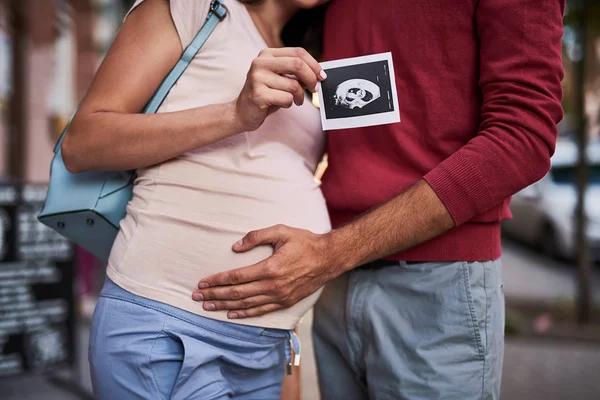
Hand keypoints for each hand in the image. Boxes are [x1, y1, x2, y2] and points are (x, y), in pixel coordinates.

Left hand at [192, 225, 344, 318]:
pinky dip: (245, 314)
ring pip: (246, 305)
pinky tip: (232, 314)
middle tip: (196, 296)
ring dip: (225, 307)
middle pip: (236, 294)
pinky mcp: (285, 302)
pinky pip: (261, 311)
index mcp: (269, 268)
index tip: (202, 282)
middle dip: (214, 295)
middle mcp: (272, 286)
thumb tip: (235, 247)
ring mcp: (279, 297)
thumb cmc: (304, 242)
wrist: (329, 258)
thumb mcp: (281, 231)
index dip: (216, 280)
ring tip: (208, 307)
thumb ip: (256, 236)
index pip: (235, 277)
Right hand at [233, 48, 326, 131]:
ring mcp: (257, 78)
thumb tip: (318, 74)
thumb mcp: (280, 78)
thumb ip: (295, 72)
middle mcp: (260, 62)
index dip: (314, 64)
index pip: (298, 52)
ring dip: (299, 96)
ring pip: (293, 85)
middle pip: (297, 64)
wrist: (242, 112)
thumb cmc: (266, 94)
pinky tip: (282, 104)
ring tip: (295, 101)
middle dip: (311, 78)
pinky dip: (289, 104)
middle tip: (315, 89)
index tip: (322, 76)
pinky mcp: (258, 94)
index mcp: (267, 54)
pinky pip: (286, 98)